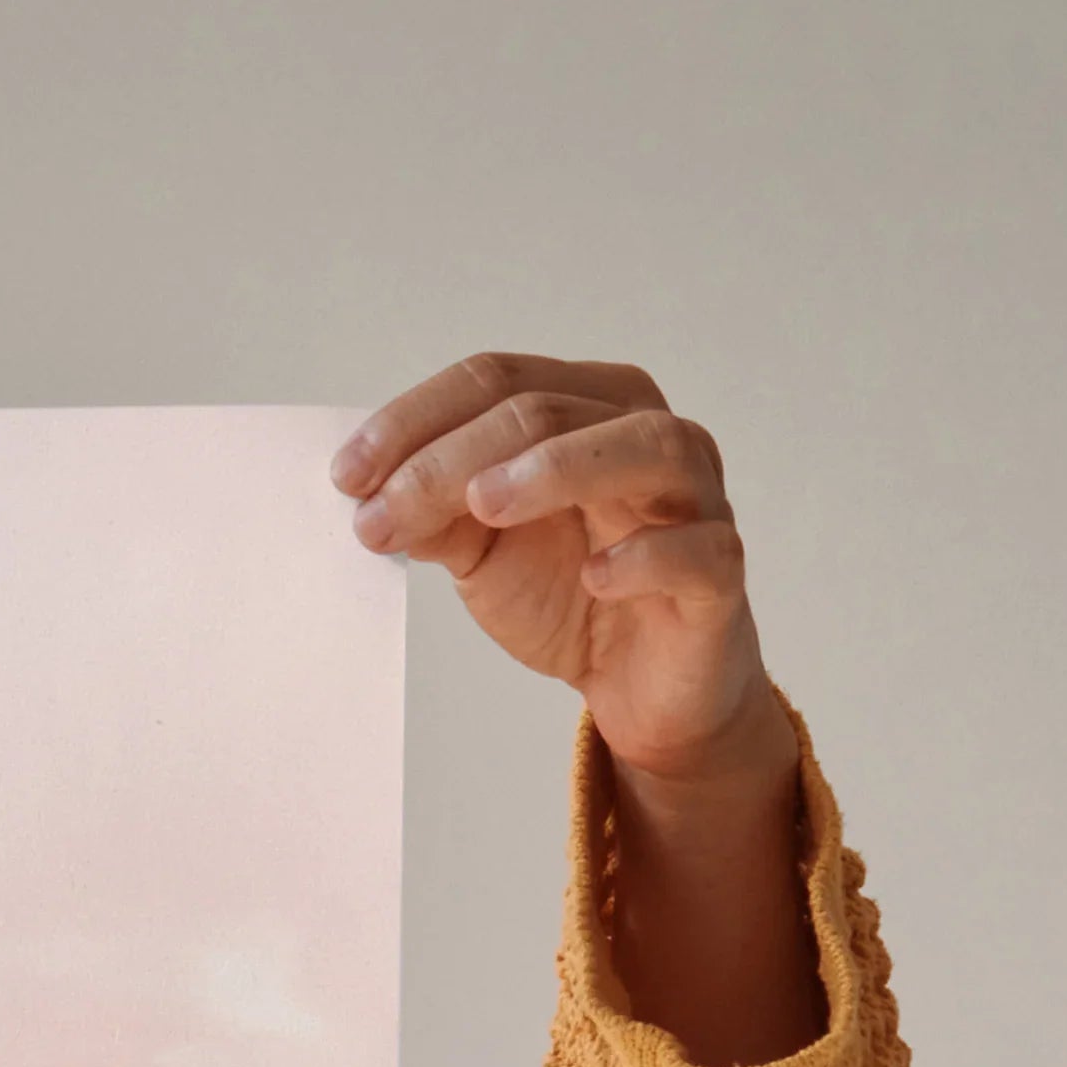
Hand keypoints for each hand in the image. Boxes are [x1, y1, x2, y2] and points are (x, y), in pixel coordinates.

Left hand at [333, 354, 788, 794]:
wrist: (641, 686)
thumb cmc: (571, 597)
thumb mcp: (484, 553)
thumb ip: (437, 517)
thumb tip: (371, 496)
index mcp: (588, 410)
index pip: (499, 380)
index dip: (417, 420)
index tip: (347, 476)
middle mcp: (648, 434)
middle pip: (549, 410)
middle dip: (451, 459)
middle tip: (380, 513)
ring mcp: (695, 498)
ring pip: (644, 447)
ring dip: (556, 469)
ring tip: (481, 504)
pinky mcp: (719, 571)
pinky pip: (697, 548)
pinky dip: (646, 556)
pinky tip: (594, 577)